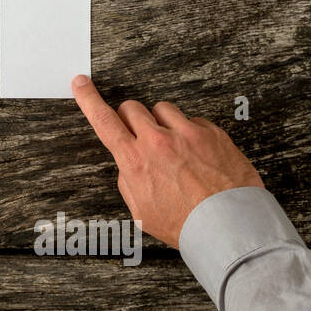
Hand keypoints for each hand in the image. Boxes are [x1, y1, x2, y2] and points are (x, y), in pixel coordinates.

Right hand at [71, 75, 264, 246]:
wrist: (229, 227)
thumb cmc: (187, 225)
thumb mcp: (142, 212)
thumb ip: (129, 181)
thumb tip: (128, 164)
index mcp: (135, 161)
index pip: (103, 120)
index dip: (88, 99)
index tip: (81, 84)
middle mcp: (158, 141)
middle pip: (131, 107)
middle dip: (129, 118)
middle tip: (138, 134)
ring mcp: (187, 133)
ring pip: (162, 108)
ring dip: (161, 122)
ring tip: (173, 146)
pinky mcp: (212, 133)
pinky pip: (192, 120)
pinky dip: (190, 132)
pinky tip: (196, 154)